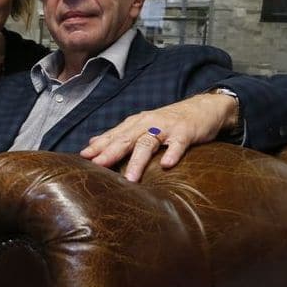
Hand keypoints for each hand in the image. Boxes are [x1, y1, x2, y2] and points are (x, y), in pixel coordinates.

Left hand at [79, 92, 238, 181]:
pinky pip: (178, 144)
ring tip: (130, 179)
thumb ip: (119, 134)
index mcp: (135, 124)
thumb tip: (93, 142)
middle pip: (126, 139)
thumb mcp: (142, 125)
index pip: (113, 136)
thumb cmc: (169, 120)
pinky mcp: (185, 132)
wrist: (203, 107)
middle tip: (97, 166)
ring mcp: (166, 127)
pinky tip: (166, 165)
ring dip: (138, 161)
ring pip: (148, 143)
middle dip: (110, 152)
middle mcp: (148, 124)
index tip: (82, 157)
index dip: (98, 146)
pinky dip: (172, 153)